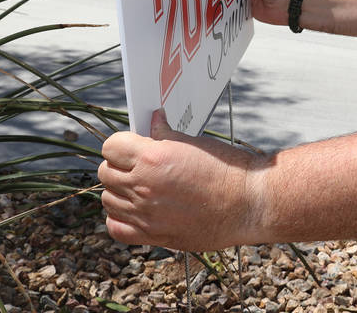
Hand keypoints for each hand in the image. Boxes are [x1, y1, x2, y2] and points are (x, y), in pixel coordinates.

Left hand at [98, 110, 259, 249]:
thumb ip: (166, 134)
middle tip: (136, 165)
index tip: (131, 145)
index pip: (111, 146)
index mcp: (153, 158)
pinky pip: (116, 228)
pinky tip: (135, 210)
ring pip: (108, 200)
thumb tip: (153, 120)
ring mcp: (147, 214)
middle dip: (118, 166)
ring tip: (140, 187)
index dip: (121, 144)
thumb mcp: (195, 143)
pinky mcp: (154, 236)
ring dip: (119, 192)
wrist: (250, 203)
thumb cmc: (228, 170)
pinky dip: (120, 218)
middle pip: (106, 173)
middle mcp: (144, 186)